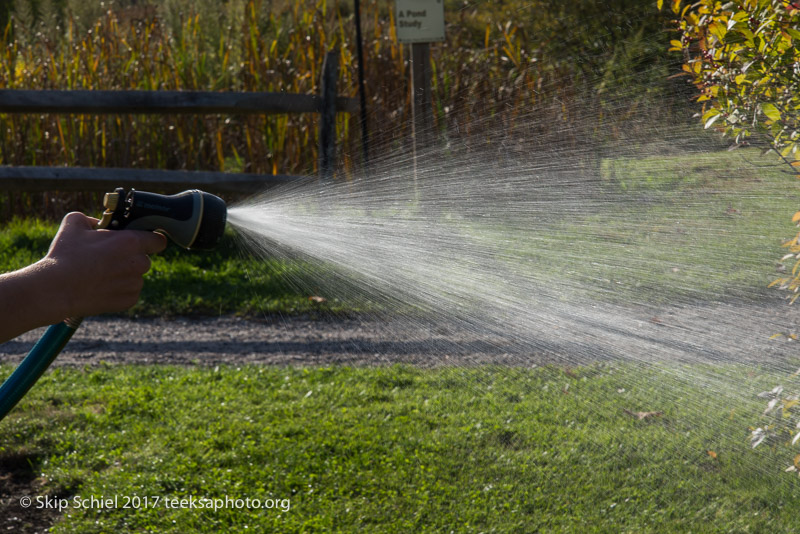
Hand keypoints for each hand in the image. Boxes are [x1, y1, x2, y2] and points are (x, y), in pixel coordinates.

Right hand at [42, 212, 167, 317]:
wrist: (55, 289)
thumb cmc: (65, 255)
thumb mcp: (74, 223)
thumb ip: (93, 218)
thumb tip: (99, 223)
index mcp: (131, 242)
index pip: (158, 240)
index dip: (151, 240)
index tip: (144, 242)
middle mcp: (138, 263)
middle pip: (145, 258)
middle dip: (131, 258)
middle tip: (108, 258)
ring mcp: (135, 284)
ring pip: (136, 276)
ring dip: (124, 274)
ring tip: (100, 274)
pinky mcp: (129, 301)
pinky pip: (130, 292)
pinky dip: (119, 290)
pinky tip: (101, 287)